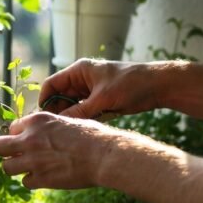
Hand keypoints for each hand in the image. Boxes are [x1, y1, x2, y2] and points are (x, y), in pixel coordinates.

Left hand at [0, 112, 122, 189]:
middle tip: (16, 155)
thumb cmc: (93, 136)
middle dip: (5, 151)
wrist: (104, 155)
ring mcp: (33, 160)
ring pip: (7, 167)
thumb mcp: (66, 121)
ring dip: (16, 168)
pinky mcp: (41, 179)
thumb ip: (47, 128)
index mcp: (37, 121)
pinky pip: (25, 182)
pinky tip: (44, 178)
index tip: (24, 141)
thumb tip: (40, 134)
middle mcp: (30, 139)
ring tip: (28, 168)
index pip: (12, 127)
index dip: (18, 135)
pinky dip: (32, 181)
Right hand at [40, 59, 167, 119]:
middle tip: (57, 130)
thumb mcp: (103, 100)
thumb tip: (59, 125)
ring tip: (71, 131)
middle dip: (58, 112)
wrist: (159, 86)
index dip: (45, 101)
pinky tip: (84, 129)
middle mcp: (82, 79)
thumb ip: (80, 112)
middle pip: (60, 97)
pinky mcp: (100, 100)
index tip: (43, 119)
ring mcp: (91, 90)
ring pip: (72, 106)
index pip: (51, 85)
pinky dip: (83, 119)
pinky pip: (84, 111)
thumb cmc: (131, 84)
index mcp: (79, 71)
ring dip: (72, 117)